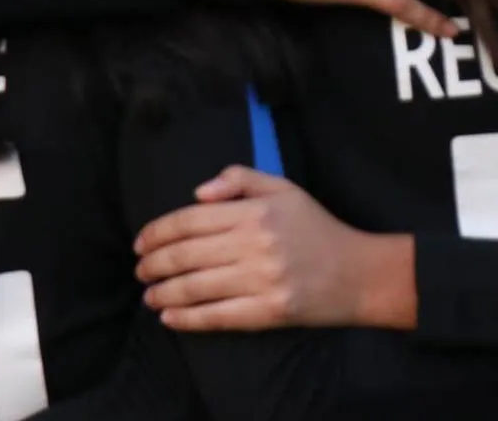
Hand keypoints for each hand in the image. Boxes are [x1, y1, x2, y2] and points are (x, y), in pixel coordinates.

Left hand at [133, 166, 416, 330]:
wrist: (358, 273)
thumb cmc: (317, 229)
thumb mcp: (284, 189)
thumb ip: (240, 179)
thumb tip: (198, 192)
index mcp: (255, 212)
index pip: (190, 220)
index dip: (158, 231)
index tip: (140, 242)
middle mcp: (255, 245)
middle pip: (186, 254)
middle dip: (152, 264)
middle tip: (139, 270)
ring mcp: (261, 281)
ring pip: (195, 287)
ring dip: (163, 292)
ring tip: (149, 294)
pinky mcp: (268, 312)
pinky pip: (217, 316)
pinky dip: (187, 318)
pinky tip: (169, 316)